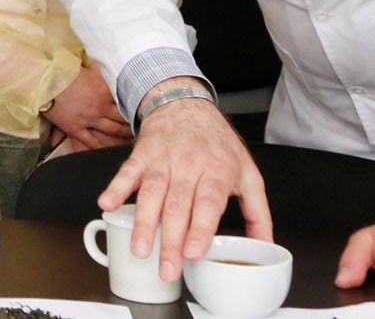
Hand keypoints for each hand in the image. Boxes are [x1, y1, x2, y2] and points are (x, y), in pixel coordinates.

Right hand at [43, 62, 132, 150]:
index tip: (140, 115)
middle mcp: (100, 107)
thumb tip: (104, 66)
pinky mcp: (75, 128)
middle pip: (121, 120)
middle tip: (139, 133)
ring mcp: (88, 119)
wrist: (47, 80)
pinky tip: (105, 151)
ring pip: (110, 132)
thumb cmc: (64, 71)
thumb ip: (99, 73)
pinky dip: (98, 147)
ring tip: (127, 143)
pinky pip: (90, 141)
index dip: (134, 110)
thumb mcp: (87, 70)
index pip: (124, 104)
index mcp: (105, 92)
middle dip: (131, 127)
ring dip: (120, 138)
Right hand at [99, 80, 270, 280]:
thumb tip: (266, 244)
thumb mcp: (248, 173)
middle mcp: (189, 165)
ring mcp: (163, 160)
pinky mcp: (142, 155)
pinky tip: (108, 205)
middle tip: (167, 269)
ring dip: (144, 224)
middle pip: (177, 207)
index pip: (207, 203)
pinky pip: (127, 172)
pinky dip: (116, 188)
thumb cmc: (217, 144)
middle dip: (170, 241)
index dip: (199, 228)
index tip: (193, 252)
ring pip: (152, 194)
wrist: (185, 104)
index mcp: (218, 172)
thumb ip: (258, 212)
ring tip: (140, 250)